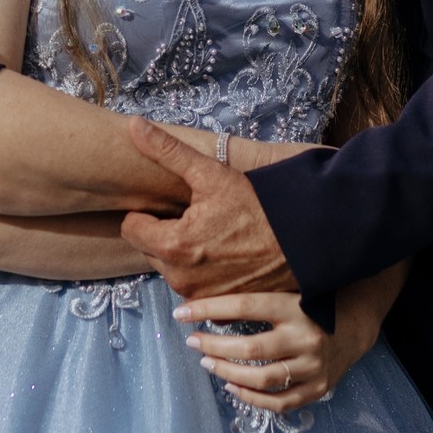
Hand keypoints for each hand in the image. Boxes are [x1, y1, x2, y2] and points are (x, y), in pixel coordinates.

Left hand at [121, 119, 296, 296]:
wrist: (301, 242)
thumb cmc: (257, 207)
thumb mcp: (211, 174)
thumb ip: (167, 151)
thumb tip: (133, 124)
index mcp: (172, 246)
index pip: (131, 228)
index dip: (148, 213)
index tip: (174, 206)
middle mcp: (180, 278)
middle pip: (149, 249)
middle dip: (164, 233)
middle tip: (197, 218)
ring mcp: (198, 297)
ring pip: (170, 268)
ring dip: (181, 254)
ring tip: (212, 236)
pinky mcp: (216, 307)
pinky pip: (192, 287)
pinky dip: (200, 273)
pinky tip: (223, 257)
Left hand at [175, 290, 342, 411]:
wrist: (356, 324)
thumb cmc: (311, 303)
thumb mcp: (287, 291)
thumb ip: (256, 299)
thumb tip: (207, 308)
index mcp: (294, 307)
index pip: (243, 306)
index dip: (208, 309)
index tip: (181, 312)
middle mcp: (305, 338)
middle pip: (250, 348)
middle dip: (214, 345)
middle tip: (193, 341)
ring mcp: (313, 366)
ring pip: (262, 379)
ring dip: (227, 374)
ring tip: (207, 363)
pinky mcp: (318, 388)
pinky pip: (279, 403)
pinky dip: (252, 399)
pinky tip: (232, 388)